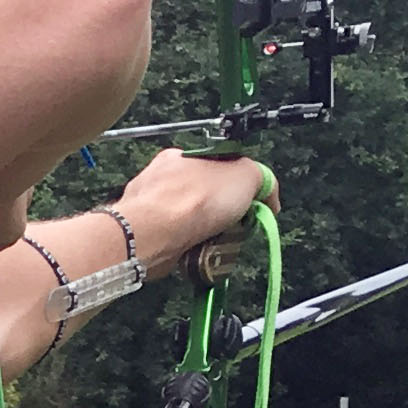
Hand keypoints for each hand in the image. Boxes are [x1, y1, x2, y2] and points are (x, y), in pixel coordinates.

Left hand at [115, 149, 276, 276]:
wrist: (153, 234)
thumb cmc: (192, 200)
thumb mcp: (247, 175)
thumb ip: (260, 177)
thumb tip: (266, 190)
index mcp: (185, 156)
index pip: (219, 167)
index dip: (240, 186)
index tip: (251, 203)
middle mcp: (162, 178)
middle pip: (205, 196)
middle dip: (223, 213)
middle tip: (234, 225)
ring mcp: (149, 207)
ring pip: (190, 221)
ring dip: (207, 233)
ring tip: (214, 241)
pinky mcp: (142, 235)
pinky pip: (173, 242)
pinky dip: (187, 248)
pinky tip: (195, 251)